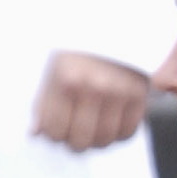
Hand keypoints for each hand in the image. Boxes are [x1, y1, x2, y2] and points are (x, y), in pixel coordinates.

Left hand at [32, 53, 148, 151]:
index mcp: (67, 81)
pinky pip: (127, 134)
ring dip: (96, 142)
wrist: (112, 33)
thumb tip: (36, 134)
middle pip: (81, 141)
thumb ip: (43, 105)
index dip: (54, 136)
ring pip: (105, 140)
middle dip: (75, 144)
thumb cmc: (76, 55)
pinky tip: (109, 125)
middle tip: (74, 137)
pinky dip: (117, 135)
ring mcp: (120, 93)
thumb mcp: (52, 73)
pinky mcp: (140, 97)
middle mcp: (95, 88)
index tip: (56, 131)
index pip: (55, 131)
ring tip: (91, 131)